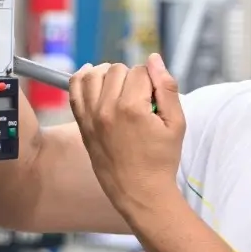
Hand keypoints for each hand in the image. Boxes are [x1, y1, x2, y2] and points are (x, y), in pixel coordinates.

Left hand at [68, 54, 185, 219]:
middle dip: (131, 77)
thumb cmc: (161, 160)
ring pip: (93, 74)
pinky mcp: (82, 125)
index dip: (151, 81)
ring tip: (120, 87)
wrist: (140, 192)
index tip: (155, 98)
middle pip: (117, 70)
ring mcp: (91, 117)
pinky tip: (92, 76)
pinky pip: (74, 91)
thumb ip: (167, 87)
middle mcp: (107, 110)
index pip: (140, 71)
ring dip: (108, 74)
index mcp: (132, 108)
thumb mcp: (176, 124)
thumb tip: (154, 59)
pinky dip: (81, 78)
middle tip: (141, 98)